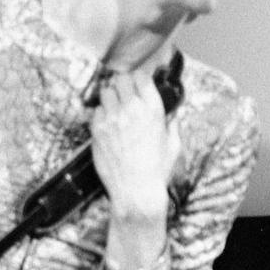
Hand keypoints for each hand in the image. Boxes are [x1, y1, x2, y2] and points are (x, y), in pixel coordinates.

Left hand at [91, 70, 176, 269]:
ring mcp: (112, 119)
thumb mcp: (174, 145)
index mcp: (153, 110)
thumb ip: (173, 125)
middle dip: (123, 85)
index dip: (139, 78)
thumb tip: (173, 114)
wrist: (136, 192)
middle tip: (125, 94)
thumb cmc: (157, 171)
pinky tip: (107, 125)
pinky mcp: (97, 130)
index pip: (141, 77)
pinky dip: (101, 114)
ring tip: (115, 108)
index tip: (138, 83)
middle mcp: (132, 110)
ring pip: (105, 92)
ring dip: (110, 97)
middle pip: (121, 79)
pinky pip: (95, 111)